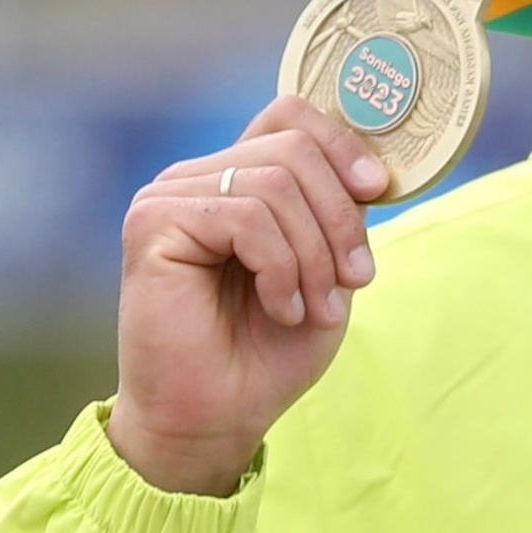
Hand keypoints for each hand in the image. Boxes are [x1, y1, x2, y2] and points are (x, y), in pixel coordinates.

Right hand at [106, 95, 401, 494]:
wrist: (215, 418)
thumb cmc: (266, 352)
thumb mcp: (326, 273)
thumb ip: (339, 216)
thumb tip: (370, 171)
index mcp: (236, 179)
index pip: (289, 114)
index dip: (341, 143)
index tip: (378, 190)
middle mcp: (197, 177)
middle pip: (294, 147)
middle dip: (340, 217)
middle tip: (355, 280)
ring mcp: (169, 195)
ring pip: (276, 184)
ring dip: (314, 255)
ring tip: (314, 309)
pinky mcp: (153, 222)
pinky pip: (246, 216)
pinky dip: (281, 268)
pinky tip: (280, 307)